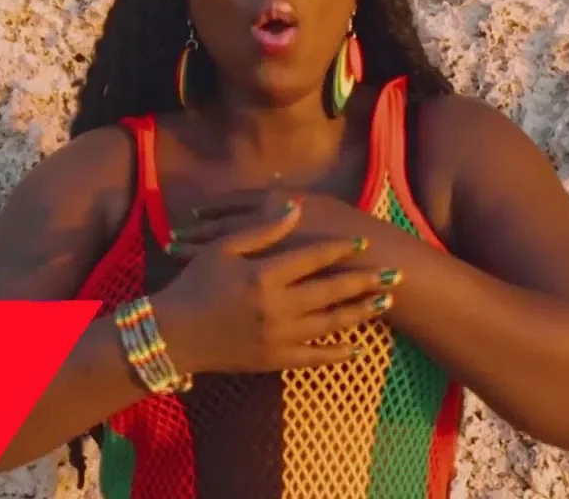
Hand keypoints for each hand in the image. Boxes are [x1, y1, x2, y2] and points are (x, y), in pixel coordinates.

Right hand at [152, 197, 400, 374]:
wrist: (174, 334)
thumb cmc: (196, 285)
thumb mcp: (223, 249)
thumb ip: (262, 229)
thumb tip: (295, 208)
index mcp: (263, 275)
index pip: (312, 257)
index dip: (340, 249)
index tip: (363, 242)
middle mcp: (276, 307)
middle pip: (331, 290)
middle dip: (365, 281)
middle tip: (394, 275)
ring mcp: (278, 336)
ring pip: (329, 323)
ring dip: (360, 313)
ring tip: (385, 303)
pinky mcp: (275, 360)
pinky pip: (314, 358)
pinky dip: (338, 353)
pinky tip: (358, 347)